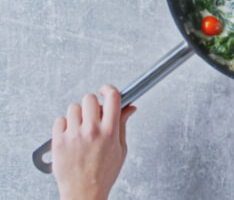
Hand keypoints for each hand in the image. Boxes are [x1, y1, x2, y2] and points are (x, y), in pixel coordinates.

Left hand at [52, 85, 135, 199]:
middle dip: (92, 104)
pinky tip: (70, 135)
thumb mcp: (121, 149)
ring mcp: (73, 135)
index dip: (109, 89)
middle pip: (89, 98)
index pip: (112, 97)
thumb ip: (123, 125)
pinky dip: (63, 125)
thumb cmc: (103, 174)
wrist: (84, 194)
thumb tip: (129, 108)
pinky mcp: (58, 142)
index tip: (105, 91)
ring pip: (73, 108)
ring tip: (80, 127)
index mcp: (110, 131)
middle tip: (93, 114)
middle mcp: (91, 131)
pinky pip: (59, 120)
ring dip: (77, 114)